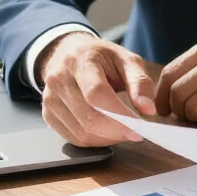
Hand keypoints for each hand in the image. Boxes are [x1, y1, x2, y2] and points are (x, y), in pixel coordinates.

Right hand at [37, 33, 154, 145]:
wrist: (71, 54)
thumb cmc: (103, 58)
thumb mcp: (127, 60)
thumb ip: (140, 82)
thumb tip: (148, 109)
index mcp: (81, 60)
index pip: (96, 93)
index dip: (118, 114)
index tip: (138, 126)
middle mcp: (59, 79)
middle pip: (88, 117)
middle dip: (116, 131)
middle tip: (135, 133)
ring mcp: (50, 98)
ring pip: (80, 132)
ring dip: (107, 139)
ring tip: (123, 131)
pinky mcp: (48, 114)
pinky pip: (72, 138)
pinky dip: (94, 141)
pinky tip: (107, 133)